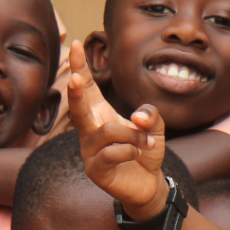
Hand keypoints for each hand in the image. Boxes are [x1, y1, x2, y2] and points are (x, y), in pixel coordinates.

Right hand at [67, 40, 168, 220]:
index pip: (87, 88)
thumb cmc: (146, 153)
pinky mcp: (95, 170)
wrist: (149, 184)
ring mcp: (89, 152)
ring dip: (133, 135)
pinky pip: (110, 153)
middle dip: (76, 93)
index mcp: (100, 115)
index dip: (80, 67)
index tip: (75, 44)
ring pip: (107, 132)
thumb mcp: (155, 128)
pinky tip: (137, 154)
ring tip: (147, 143)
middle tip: (75, 79)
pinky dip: (129, 150)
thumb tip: (137, 116)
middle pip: (78, 108)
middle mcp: (90, 132)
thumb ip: (151, 115)